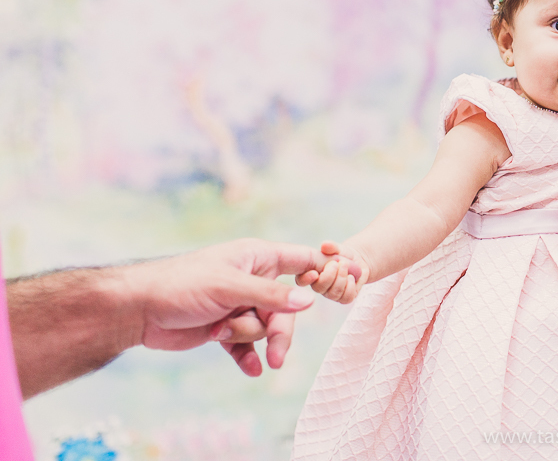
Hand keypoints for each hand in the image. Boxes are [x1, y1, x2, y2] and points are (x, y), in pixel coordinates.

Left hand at [123, 238, 326, 376]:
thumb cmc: (182, 285)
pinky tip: (248, 370)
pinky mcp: (225, 327)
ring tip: (225, 339)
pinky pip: (248, 345)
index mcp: (258, 258)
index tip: (348, 281)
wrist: (138, 310)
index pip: (303, 261)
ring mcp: (240, 305)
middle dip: (279, 332)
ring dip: (250, 338)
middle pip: (286, 308)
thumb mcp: (229, 287)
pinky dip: (247, 356)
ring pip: (266, 328)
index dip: (324, 271)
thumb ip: (270, 296)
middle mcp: (254, 280)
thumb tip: (309, 300)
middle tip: (276, 357)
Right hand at [296, 241, 369, 304]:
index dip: (306, 279)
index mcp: (311, 274)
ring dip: (341, 279)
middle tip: (336, 263)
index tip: (314, 273)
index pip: (301, 281)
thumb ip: (331, 246)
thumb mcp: (337, 248)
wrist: (357, 262)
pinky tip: (351, 277)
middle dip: (329, 276)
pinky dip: (350, 287)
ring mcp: (331, 293)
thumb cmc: (341, 255)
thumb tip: (325, 245)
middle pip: (319, 288)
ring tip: (346, 266)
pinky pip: (346, 298)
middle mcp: (319, 286)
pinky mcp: (344, 298)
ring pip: (333, 294)